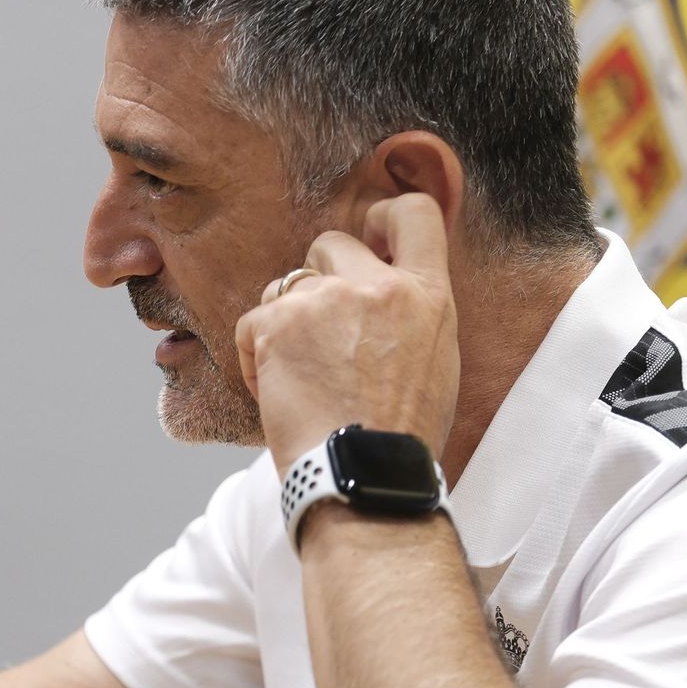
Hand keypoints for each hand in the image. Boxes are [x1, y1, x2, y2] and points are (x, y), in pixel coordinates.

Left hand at [234, 192, 459, 474]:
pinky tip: (277, 392)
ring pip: (284, 285)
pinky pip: (252, 321)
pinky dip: (256, 355)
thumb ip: (409, 314)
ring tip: (302, 378)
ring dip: (284, 323)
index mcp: (428, 295)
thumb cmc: (397, 436)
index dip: (382, 216)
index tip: (369, 237)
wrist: (362, 475)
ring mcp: (325, 300)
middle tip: (318, 334)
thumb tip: (382, 296)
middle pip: (329, 243)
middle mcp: (378, 286)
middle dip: (316, 279)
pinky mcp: (277, 321)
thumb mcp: (434, 362)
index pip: (414, 212)